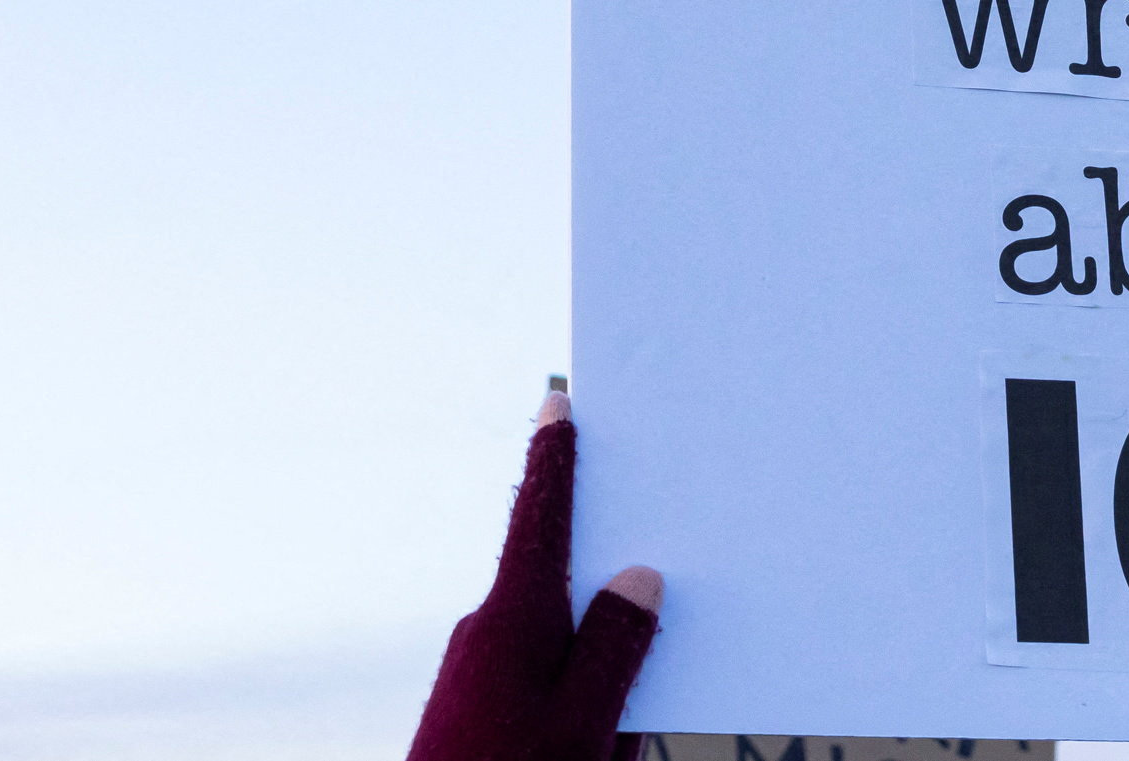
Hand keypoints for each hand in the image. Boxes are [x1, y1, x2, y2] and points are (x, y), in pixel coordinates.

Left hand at [408, 390, 662, 760]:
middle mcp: (489, 631)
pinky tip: (600, 741)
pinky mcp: (476, 708)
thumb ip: (617, 644)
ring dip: (598, 664)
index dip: (555, 459)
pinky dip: (578, 694)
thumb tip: (637, 573)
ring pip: (556, 640)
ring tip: (621, 724)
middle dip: (608, 580)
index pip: (540, 517)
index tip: (556, 401)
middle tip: (652, 567)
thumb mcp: (586, 726)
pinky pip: (541, 678)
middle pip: (558, 576)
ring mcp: (478, 672)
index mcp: (515, 617)